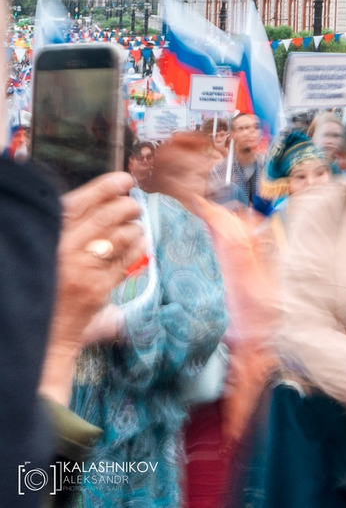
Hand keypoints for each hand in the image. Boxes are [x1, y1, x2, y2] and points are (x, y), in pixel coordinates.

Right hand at [43, 173, 145, 400]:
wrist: (34, 336)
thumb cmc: (39, 291)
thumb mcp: (41, 254)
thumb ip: (63, 231)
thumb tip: (100, 202)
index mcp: (45, 237)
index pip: (78, 203)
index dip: (104, 187)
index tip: (125, 180)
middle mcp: (62, 251)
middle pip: (107, 216)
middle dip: (127, 206)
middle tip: (133, 205)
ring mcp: (81, 271)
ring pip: (121, 236)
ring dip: (135, 227)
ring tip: (135, 226)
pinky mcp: (97, 290)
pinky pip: (127, 260)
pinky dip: (138, 248)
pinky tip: (138, 244)